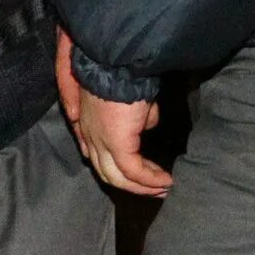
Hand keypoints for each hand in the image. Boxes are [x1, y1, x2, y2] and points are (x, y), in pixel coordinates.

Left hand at [57, 33, 169, 196]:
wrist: (120, 64)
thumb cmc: (126, 76)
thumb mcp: (131, 99)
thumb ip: (137, 115)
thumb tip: (146, 123)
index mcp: (89, 123)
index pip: (97, 154)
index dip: (116, 168)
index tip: (138, 176)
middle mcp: (89, 135)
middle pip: (106, 172)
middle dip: (132, 185)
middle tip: (155, 190)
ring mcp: (99, 141)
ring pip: (116, 177)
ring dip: (142, 187)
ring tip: (163, 190)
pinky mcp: (116, 143)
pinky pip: (132, 171)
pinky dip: (149, 180)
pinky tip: (165, 182)